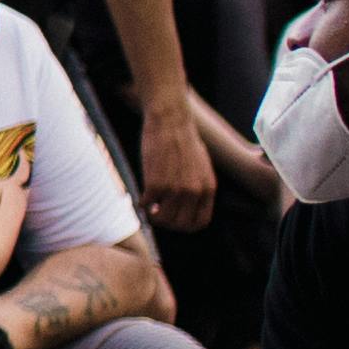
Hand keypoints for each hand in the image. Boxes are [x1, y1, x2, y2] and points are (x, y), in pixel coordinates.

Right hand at [138, 85, 215, 232]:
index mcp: (208, 188)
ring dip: (152, 216)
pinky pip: (145, 205)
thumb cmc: (183, 139)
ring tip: (148, 206)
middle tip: (157, 213)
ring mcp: (175, 190)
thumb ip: (198, 186)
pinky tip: (140, 196)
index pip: (199, 222)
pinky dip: (140, 203)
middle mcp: (194, 192)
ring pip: (161, 219)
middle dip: (166, 222)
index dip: (184, 226)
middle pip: (179, 224)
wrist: (170, 122)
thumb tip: (187, 203)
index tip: (174, 219)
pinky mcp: (155, 184)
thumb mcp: (201, 166)